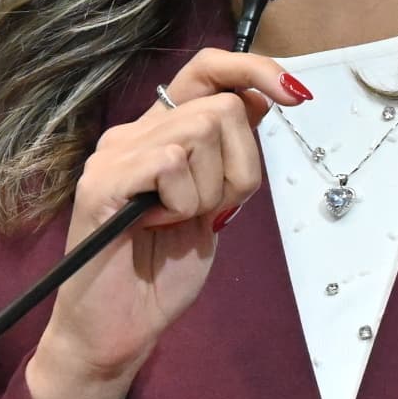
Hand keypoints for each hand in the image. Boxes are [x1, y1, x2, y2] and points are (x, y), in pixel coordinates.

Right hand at [23, 48, 306, 398]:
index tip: (297, 96)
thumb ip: (229, 155)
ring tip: (177, 222)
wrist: (119, 328)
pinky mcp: (101, 184)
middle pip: (221, 109)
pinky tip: (157, 226)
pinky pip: (170, 164)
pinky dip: (182, 202)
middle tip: (213, 211)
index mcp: (158, 134)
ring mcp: (113, 156)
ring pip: (200, 133)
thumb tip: (261, 99)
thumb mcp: (215, 205)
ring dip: (210, 190)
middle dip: (239, 167)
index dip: (253, 70)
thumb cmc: (162, 272)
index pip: (206, 70)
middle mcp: (133, 134)